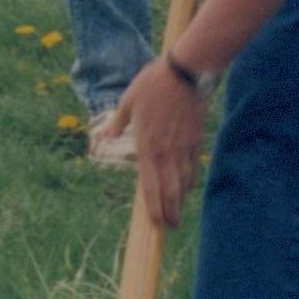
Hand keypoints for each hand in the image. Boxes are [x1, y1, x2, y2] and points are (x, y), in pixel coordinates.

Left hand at [115, 56, 207, 230]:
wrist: (186, 71)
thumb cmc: (153, 84)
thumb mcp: (128, 101)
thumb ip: (117, 123)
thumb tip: (102, 136)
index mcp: (146, 146)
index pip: (149, 185)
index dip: (153, 208)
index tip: (155, 224)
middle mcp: (166, 152)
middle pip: (170, 191)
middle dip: (170, 213)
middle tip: (170, 228)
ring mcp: (184, 147)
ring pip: (184, 182)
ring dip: (181, 200)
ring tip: (177, 213)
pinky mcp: (196, 139)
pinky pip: (193, 166)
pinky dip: (190, 180)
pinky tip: (187, 186)